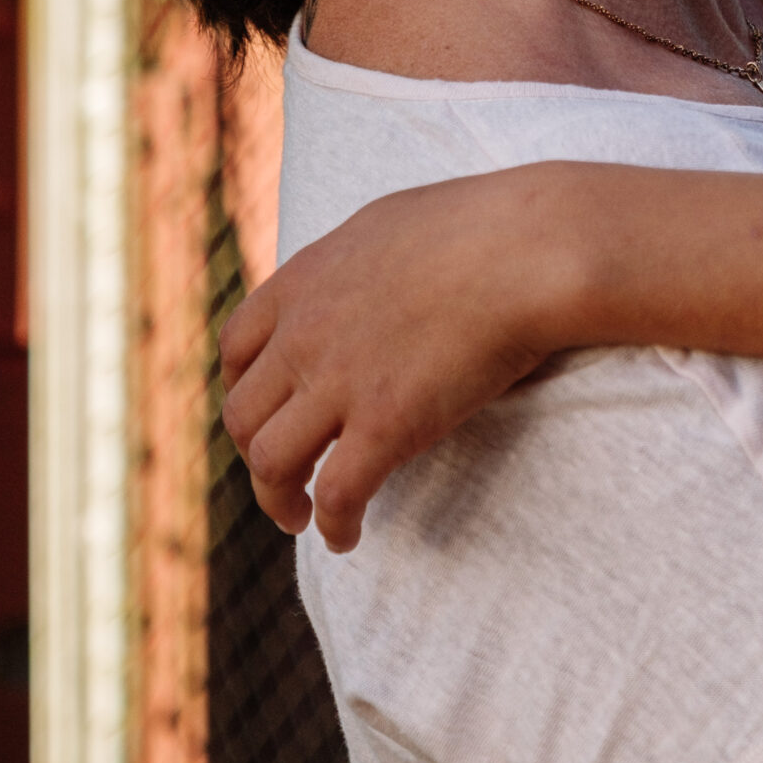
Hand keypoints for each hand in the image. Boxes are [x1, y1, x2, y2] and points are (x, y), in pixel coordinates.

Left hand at [220, 166, 571, 550]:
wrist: (527, 248)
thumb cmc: (480, 227)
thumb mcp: (386, 226)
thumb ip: (349, 264)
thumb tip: (352, 282)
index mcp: (304, 281)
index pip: (236, 348)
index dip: (243, 390)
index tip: (266, 414)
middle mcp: (306, 334)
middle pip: (243, 415)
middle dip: (255, 455)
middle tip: (286, 477)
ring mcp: (341, 382)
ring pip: (271, 464)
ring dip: (278, 500)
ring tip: (302, 516)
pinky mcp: (385, 425)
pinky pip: (336, 496)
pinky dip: (333, 526)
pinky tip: (348, 537)